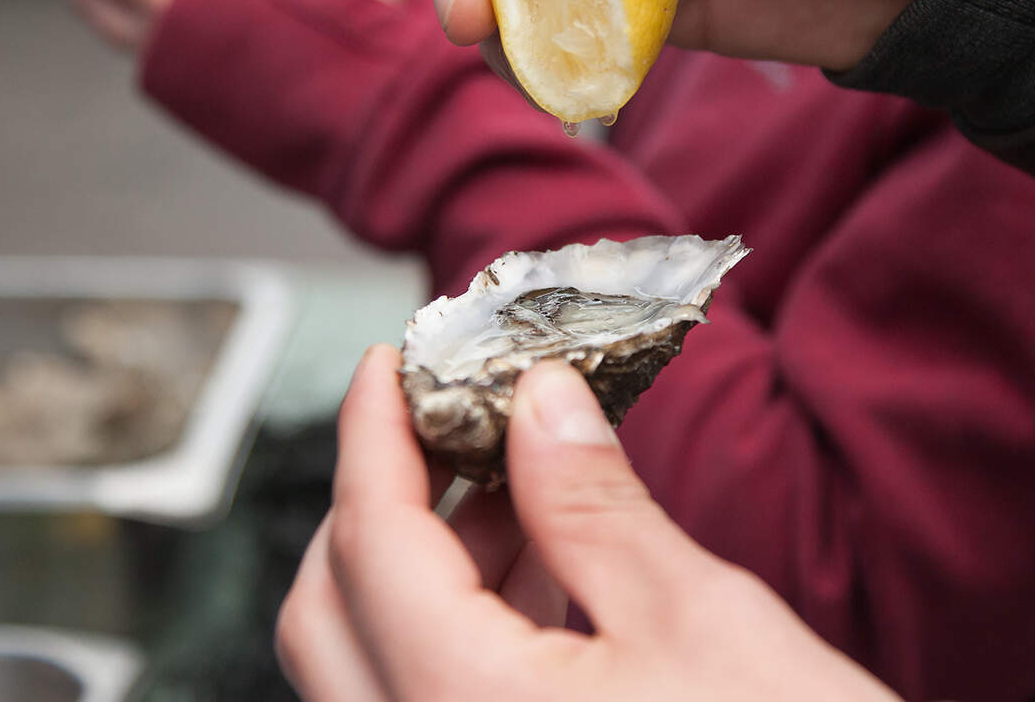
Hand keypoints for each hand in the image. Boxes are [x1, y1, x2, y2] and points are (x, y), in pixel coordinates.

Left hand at [277, 346, 901, 701]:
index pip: (369, 541)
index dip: (372, 435)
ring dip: (420, 569)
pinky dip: (452, 637)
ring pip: (370, 667)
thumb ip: (595, 507)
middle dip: (379, 501)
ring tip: (516, 491)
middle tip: (450, 424)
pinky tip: (539, 583)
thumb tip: (538, 401)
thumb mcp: (703, 625)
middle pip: (332, 613)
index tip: (390, 365)